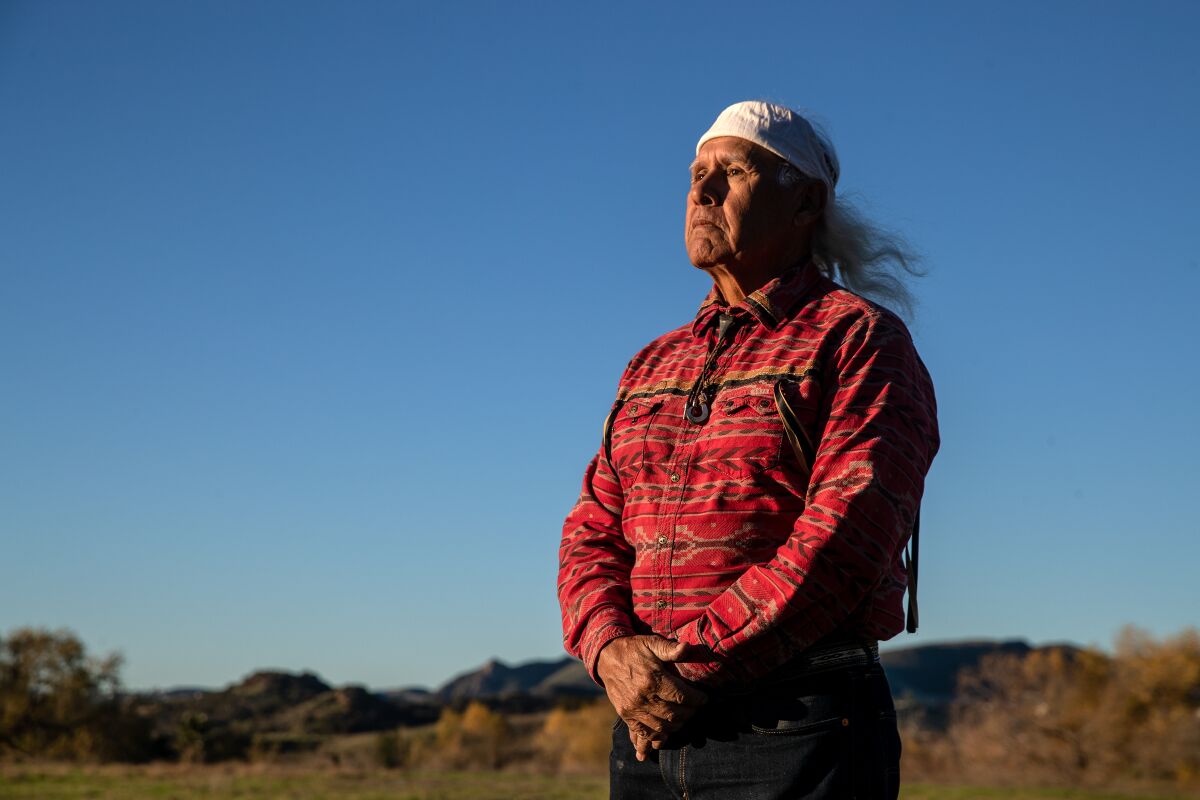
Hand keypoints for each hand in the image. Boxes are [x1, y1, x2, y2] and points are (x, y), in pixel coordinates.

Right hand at [596, 635, 709, 760]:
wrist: (606, 656)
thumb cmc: (633, 649)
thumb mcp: (651, 642)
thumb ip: (669, 648)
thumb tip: (686, 648)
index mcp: (652, 678)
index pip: (680, 696)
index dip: (696, 699)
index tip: (704, 699)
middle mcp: (643, 696)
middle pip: (673, 714)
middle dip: (689, 714)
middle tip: (695, 709)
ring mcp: (633, 708)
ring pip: (661, 727)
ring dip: (676, 727)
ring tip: (683, 719)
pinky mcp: (626, 714)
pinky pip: (643, 732)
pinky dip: (655, 738)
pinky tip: (664, 737)